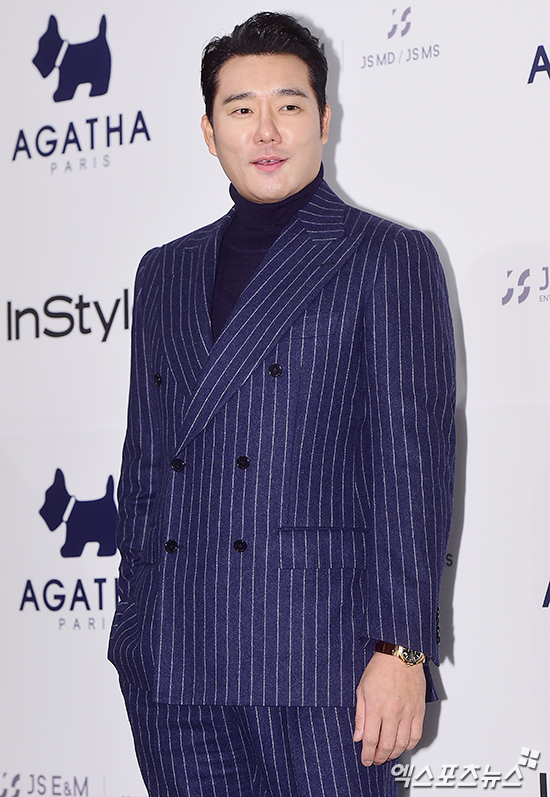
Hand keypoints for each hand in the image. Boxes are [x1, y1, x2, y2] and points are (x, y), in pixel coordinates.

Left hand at [353, 651, 425, 766]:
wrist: (400, 655)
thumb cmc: (380, 668)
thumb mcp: (362, 690)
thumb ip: (360, 716)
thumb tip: (358, 737)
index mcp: (376, 706)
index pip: (371, 739)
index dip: (367, 754)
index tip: (365, 759)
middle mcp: (393, 712)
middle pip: (387, 745)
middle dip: (379, 757)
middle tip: (375, 760)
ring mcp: (408, 712)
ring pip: (402, 744)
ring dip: (393, 754)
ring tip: (386, 754)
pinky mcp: (419, 711)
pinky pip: (416, 735)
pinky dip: (409, 745)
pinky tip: (402, 745)